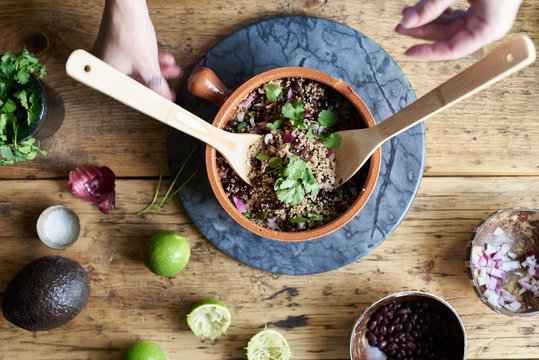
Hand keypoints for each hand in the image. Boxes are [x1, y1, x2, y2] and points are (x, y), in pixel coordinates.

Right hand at [93, 0, 180, 99]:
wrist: (127, 4)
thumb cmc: (128, 30)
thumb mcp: (147, 64)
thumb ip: (156, 84)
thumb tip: (163, 97)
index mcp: (107, 74)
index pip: (130, 93)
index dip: (149, 98)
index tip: (161, 101)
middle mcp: (107, 65)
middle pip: (136, 80)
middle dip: (157, 80)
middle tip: (170, 86)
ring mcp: (113, 53)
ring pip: (139, 67)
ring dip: (158, 68)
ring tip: (172, 69)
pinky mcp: (120, 43)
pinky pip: (137, 56)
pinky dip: (151, 58)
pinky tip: (165, 58)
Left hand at [395, 0, 522, 59]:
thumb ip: (432, 5)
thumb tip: (407, 21)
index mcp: (490, 28)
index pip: (453, 49)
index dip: (428, 52)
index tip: (408, 51)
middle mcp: (490, 26)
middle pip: (448, 37)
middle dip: (422, 29)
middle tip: (400, 25)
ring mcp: (487, 16)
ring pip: (451, 25)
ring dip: (429, 19)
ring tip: (408, 13)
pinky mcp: (483, 7)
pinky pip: (458, 15)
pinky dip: (441, 11)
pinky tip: (425, 8)